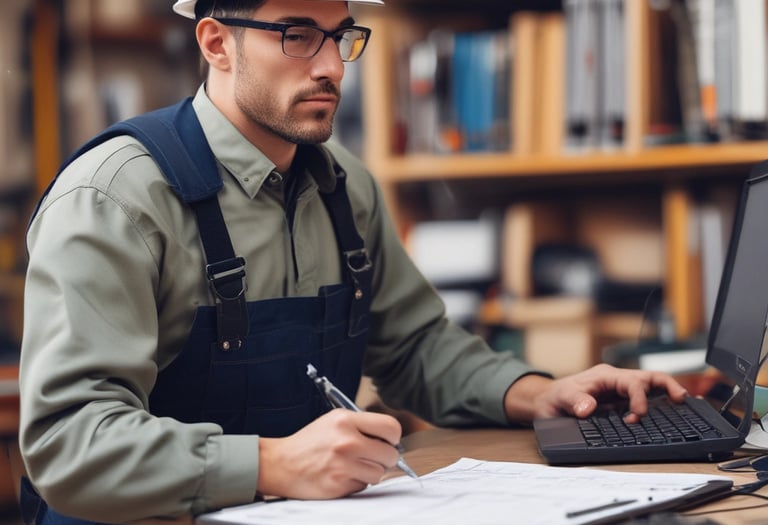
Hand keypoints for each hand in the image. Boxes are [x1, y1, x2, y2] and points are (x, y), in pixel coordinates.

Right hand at [256, 409, 401, 498]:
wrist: (281, 463)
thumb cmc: (309, 442)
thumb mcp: (334, 421)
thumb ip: (361, 425)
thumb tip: (391, 438)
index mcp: (345, 420)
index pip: (390, 427)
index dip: (393, 437)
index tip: (388, 441)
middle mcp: (346, 441)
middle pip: (390, 454)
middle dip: (386, 458)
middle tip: (374, 457)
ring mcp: (343, 465)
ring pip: (379, 473)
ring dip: (371, 472)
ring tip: (354, 466)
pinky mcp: (339, 484)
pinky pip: (364, 486)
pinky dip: (357, 482)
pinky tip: (343, 475)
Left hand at [531, 363, 688, 422]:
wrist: (546, 402)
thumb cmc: (554, 398)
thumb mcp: (560, 399)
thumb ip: (575, 402)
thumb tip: (588, 408)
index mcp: (605, 376)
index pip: (631, 382)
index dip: (639, 398)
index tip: (637, 416)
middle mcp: (615, 380)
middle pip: (648, 377)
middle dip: (667, 385)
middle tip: (682, 399)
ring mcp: (619, 390)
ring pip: (650, 386)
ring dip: (667, 392)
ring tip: (683, 403)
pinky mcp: (620, 401)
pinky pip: (643, 398)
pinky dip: (658, 403)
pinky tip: (669, 412)